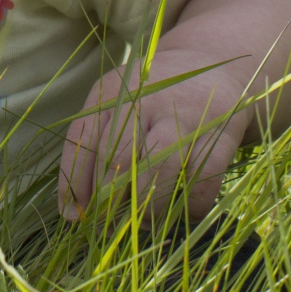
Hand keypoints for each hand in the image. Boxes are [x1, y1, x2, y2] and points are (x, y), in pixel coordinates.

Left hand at [59, 49, 253, 222]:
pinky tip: (180, 210)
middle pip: (118, 158)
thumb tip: (73, 209)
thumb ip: (94, 146)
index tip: (71, 215)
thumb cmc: (151, 97)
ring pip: (158, 172)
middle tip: (108, 226)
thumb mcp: (116, 104)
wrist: (212, 65)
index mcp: (111, 91)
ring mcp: (183, 116)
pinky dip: (188, 207)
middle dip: (109, 201)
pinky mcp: (219, 134)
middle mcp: (144, 100)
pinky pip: (200, 184)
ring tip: (141, 223)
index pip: (83, 140)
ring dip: (146, 209)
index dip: (74, 183)